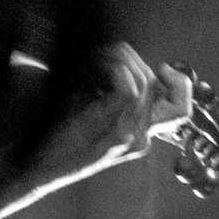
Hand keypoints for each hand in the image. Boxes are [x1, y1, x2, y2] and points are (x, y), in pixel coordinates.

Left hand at [24, 43, 192, 196]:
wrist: (38, 167)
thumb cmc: (56, 135)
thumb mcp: (89, 110)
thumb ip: (110, 93)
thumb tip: (121, 62)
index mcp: (140, 133)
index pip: (180, 108)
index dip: (180, 83)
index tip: (159, 66)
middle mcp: (142, 138)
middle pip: (169, 93)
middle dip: (142, 62)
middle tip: (114, 51)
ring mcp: (131, 139)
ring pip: (146, 86)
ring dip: (122, 60)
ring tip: (98, 54)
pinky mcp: (115, 137)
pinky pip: (128, 92)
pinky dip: (114, 70)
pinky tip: (95, 65)